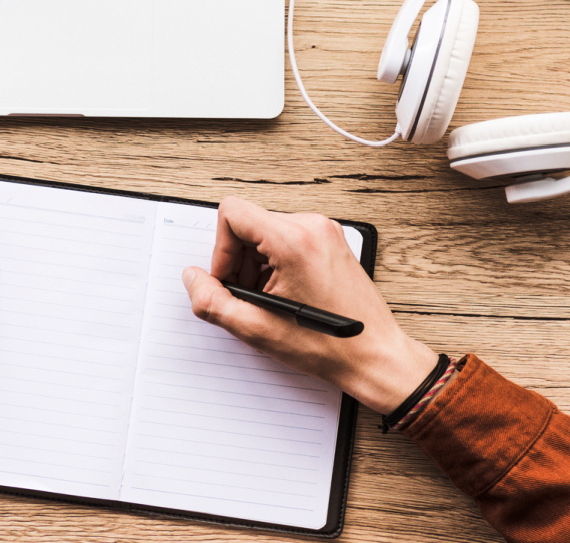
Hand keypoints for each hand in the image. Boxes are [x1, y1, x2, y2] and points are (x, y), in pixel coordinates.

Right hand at [182, 196, 437, 413]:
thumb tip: (193, 278)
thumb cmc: (329, 346)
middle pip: (248, 223)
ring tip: (269, 300)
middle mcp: (310, 226)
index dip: (221, 249)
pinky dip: (275, 262)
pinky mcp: (330, 239)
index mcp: (292, 240)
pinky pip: (286, 237)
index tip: (229, 279)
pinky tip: (284, 294)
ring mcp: (324, 230)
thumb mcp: (256, 329)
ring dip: (256, 264)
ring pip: (265, 231)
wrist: (376, 356)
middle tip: (249, 298)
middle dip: (238, 261)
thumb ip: (213, 301)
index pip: (232, 213)